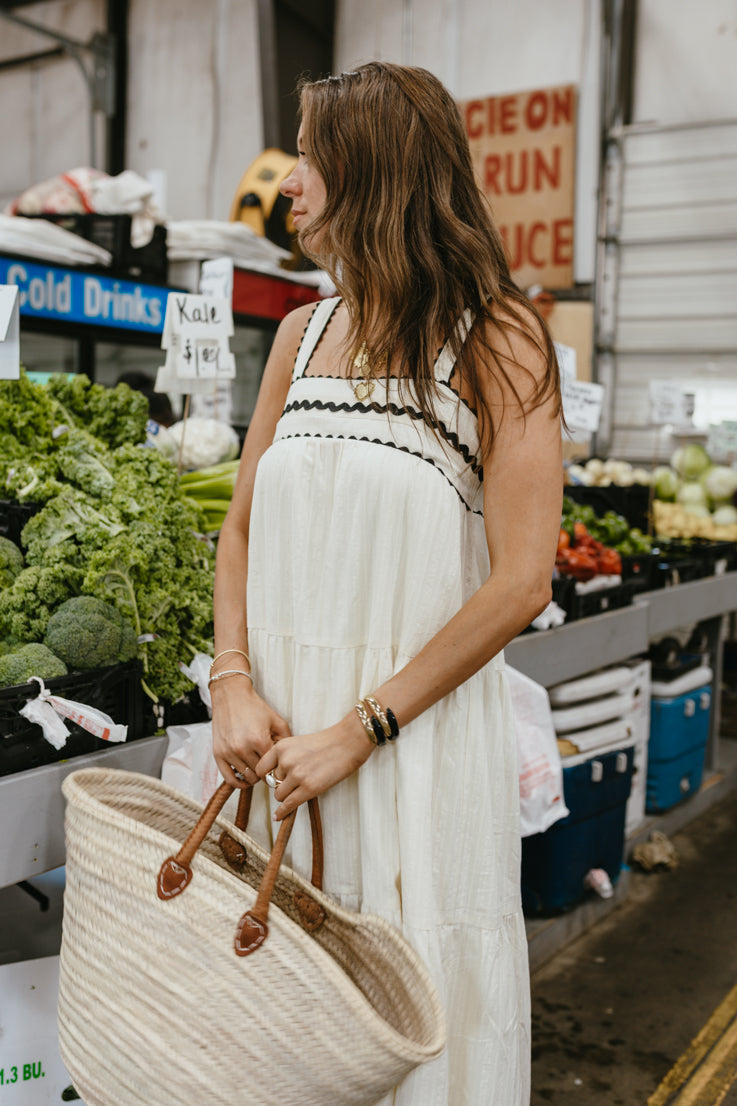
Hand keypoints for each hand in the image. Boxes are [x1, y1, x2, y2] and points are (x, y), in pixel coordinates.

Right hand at [211, 678, 290, 787]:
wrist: (231, 696)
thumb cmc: (254, 707)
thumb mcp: (276, 720)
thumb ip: (286, 740)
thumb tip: (289, 759)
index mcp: (259, 739)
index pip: (273, 766)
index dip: (278, 768)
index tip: (280, 768)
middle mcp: (242, 747)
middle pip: (260, 773)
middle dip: (267, 772)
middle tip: (270, 767)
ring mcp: (229, 752)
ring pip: (247, 776)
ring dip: (254, 776)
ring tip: (258, 769)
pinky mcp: (218, 754)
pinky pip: (229, 778)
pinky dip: (238, 782)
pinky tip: (246, 779)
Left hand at [256, 712, 373, 818]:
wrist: (347, 743)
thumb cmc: (325, 743)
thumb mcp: (297, 743)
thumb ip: (284, 757)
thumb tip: (273, 779)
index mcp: (281, 747)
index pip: (260, 769)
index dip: (266, 776)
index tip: (272, 780)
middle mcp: (285, 761)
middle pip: (271, 784)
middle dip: (281, 785)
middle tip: (295, 782)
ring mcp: (297, 775)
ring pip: (278, 795)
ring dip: (286, 796)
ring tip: (299, 790)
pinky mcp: (309, 788)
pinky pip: (288, 805)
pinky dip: (283, 812)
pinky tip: (279, 816)